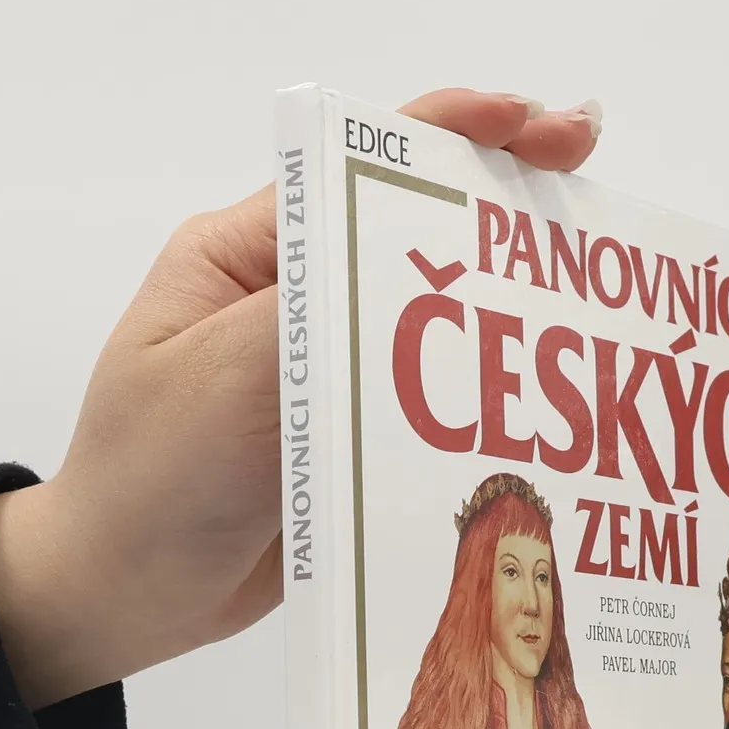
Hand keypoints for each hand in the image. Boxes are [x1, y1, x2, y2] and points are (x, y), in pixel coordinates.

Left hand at [0, 89, 604, 708]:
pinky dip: (494, 408)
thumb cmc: (145, 480)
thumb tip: (426, 271)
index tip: (545, 128)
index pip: (364, 165)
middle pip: (424, 242)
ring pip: (443, 333)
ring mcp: (332, 378)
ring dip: (517, 325)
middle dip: (515, 222)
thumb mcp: (217, 383)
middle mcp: (299, 303)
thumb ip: (314, 318)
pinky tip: (557, 414)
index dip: (461, 135)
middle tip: (607, 230)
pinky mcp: (357, 447)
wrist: (121, 600)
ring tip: (605, 318)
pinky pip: (436, 414)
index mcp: (251, 254)